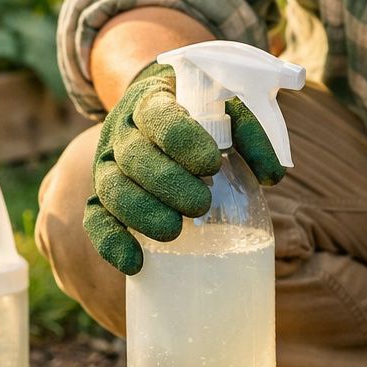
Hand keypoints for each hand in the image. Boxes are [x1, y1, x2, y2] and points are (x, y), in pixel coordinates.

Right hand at [85, 63, 286, 273]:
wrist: (160, 112)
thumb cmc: (202, 118)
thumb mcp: (226, 110)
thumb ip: (250, 133)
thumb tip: (270, 176)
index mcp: (152, 103)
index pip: (159, 116)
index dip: (183, 140)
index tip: (212, 163)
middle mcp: (123, 133)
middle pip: (134, 156)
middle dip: (167, 183)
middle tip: (201, 204)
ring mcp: (108, 166)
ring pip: (112, 189)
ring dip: (142, 213)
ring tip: (174, 232)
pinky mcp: (101, 197)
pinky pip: (95, 220)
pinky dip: (111, 243)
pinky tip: (135, 264)